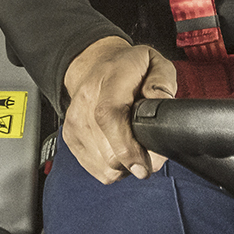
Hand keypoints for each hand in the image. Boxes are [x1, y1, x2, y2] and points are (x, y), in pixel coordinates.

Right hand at [62, 36, 178, 183]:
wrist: (94, 65)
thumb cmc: (128, 68)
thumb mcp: (155, 63)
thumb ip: (162, 84)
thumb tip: (162, 106)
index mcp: (109, 80)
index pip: (109, 116)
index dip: (128, 147)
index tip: (145, 166)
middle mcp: (85, 102)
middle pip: (109, 151)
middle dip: (137, 161)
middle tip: (153, 153)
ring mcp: (74, 123)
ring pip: (105, 166)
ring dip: (126, 166)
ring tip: (135, 146)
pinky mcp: (70, 139)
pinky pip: (99, 170)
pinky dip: (115, 168)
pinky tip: (121, 149)